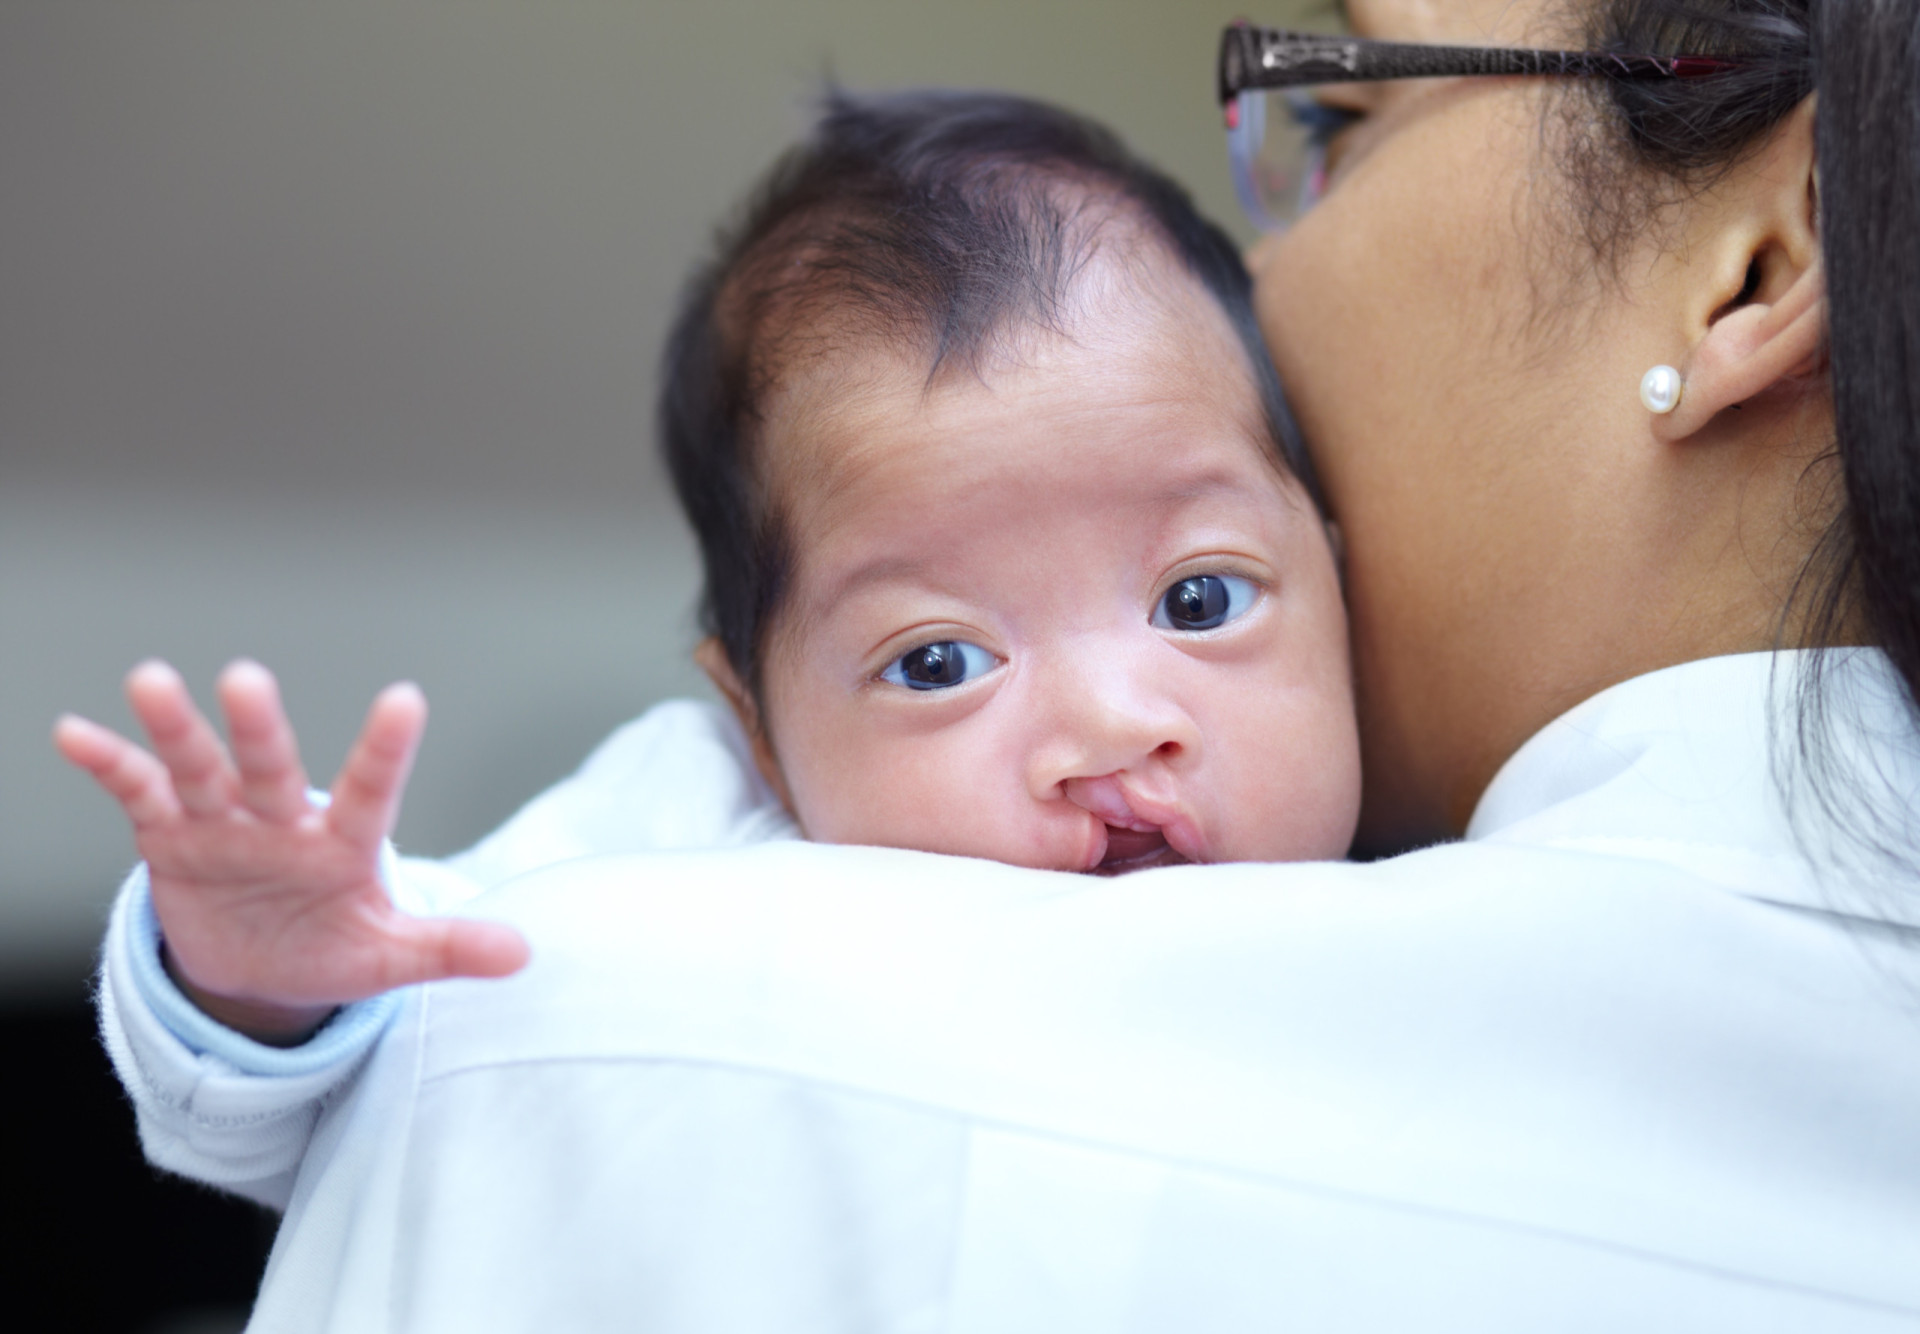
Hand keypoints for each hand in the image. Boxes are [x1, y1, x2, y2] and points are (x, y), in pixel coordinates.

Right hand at [55, 660, 528, 1043]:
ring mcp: (224, 823)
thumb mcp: (390, 957)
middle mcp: (282, 820)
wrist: (262, 968)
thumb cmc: (333, 946)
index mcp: (343, 843)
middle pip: (272, 768)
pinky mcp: (171, 837)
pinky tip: (75, 733)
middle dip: (258, 729)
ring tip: (151, 679)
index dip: (385, 750)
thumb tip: (525, 954)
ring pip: (200, 768)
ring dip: (176, 729)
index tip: (405, 698)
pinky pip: (139, 794)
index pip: (371, 791)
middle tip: (247, 678)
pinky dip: (109, 764)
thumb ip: (448, 948)